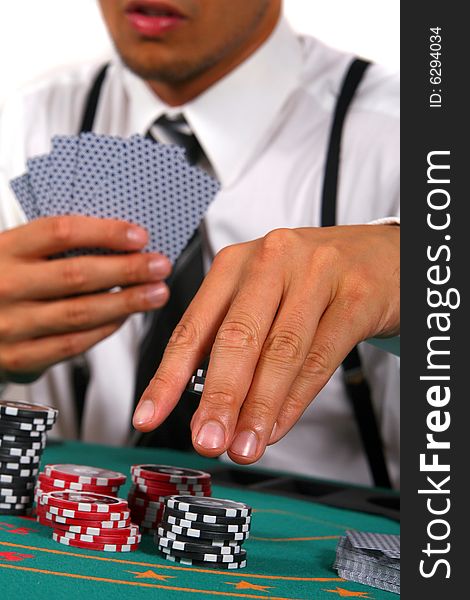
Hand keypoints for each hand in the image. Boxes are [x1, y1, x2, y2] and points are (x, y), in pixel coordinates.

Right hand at [0, 216, 170, 378]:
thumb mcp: (11, 254)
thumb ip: (51, 248)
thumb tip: (115, 240)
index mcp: (4, 250)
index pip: (60, 232)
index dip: (104, 232)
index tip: (137, 236)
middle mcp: (5, 285)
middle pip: (77, 274)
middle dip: (127, 269)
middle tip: (159, 266)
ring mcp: (11, 325)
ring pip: (80, 312)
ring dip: (125, 303)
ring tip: (155, 294)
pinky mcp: (20, 357)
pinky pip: (73, 344)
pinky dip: (105, 330)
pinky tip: (124, 318)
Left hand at [133, 224, 399, 463]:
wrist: (380, 254)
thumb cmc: (312, 280)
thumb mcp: (264, 296)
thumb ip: (236, 340)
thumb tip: (209, 406)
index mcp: (236, 263)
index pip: (194, 326)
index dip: (168, 376)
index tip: (148, 416)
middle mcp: (271, 260)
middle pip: (237, 338)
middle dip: (218, 398)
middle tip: (206, 442)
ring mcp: (316, 274)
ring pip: (280, 351)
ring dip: (258, 408)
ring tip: (243, 447)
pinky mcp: (355, 295)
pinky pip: (320, 355)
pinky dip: (296, 399)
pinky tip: (278, 425)